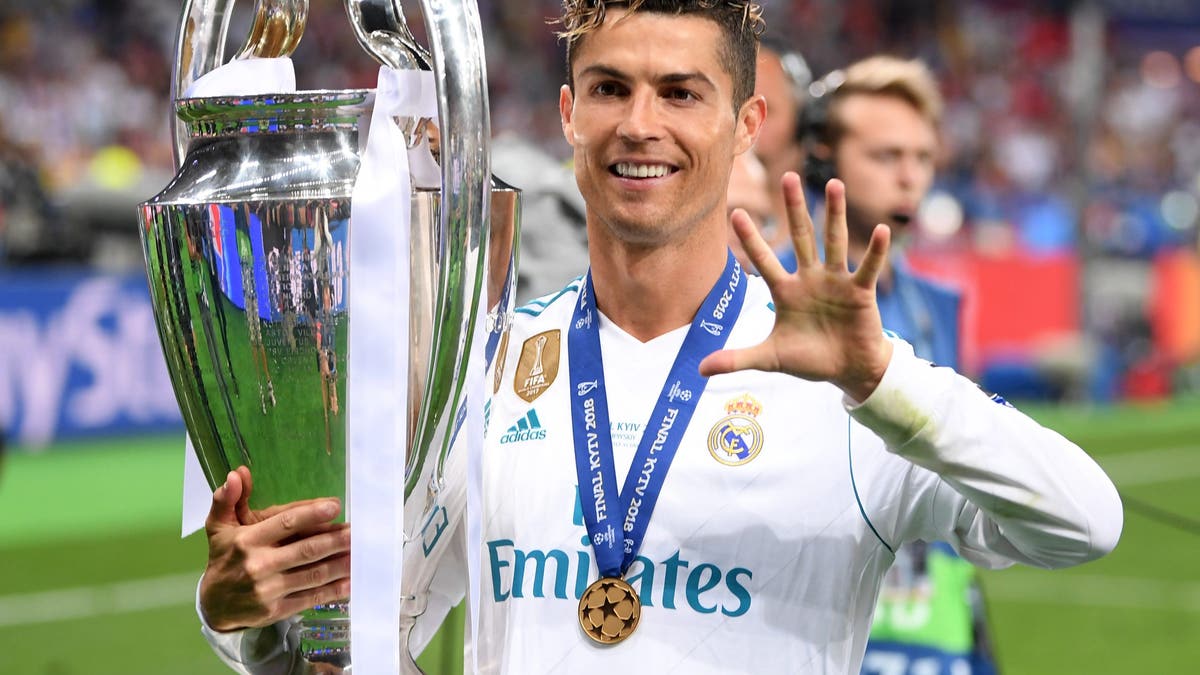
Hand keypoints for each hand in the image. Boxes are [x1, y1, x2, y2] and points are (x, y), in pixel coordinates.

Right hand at [199, 466, 350, 631]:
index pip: (285, 524)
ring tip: (361, 552)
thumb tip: (237, 474)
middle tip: (358, 531)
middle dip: (336, 540)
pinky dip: (333, 590)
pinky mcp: (277, 610)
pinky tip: (351, 581)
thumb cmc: (223, 558)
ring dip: (340, 564)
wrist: (213, 605)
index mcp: (247, 541)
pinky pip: (311, 597)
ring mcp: (269, 590)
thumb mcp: (218, 527)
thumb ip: (227, 499)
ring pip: (313, 575)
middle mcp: (259, 565)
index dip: (312, 514)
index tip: (335, 505)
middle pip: (306, 550)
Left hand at [699, 174, 893, 400]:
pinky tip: (883, 231)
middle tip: (787, 176)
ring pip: (834, 241)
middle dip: (794, 209)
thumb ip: (737, 360)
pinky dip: (876, 251)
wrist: (848, 371)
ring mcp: (836, 282)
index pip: (764, 260)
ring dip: (834, 214)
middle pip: (800, 237)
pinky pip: (868, 268)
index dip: (751, 239)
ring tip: (833, 184)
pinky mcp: (860, 292)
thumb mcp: (770, 359)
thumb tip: (700, 370)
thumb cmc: (809, 360)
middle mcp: (810, 279)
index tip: (736, 212)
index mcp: (785, 291)